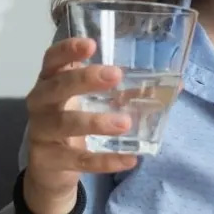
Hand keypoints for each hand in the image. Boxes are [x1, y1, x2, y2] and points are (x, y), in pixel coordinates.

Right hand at [21, 37, 135, 213]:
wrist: (49, 169)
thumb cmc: (72, 122)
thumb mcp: (89, 103)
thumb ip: (122, 92)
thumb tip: (174, 86)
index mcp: (49, 81)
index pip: (52, 59)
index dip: (68, 50)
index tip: (91, 44)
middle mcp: (39, 102)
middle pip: (56, 86)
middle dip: (84, 79)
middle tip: (114, 74)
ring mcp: (41, 131)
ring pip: (65, 123)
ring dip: (96, 122)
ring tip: (125, 122)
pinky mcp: (49, 160)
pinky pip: (78, 159)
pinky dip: (104, 160)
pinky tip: (129, 159)